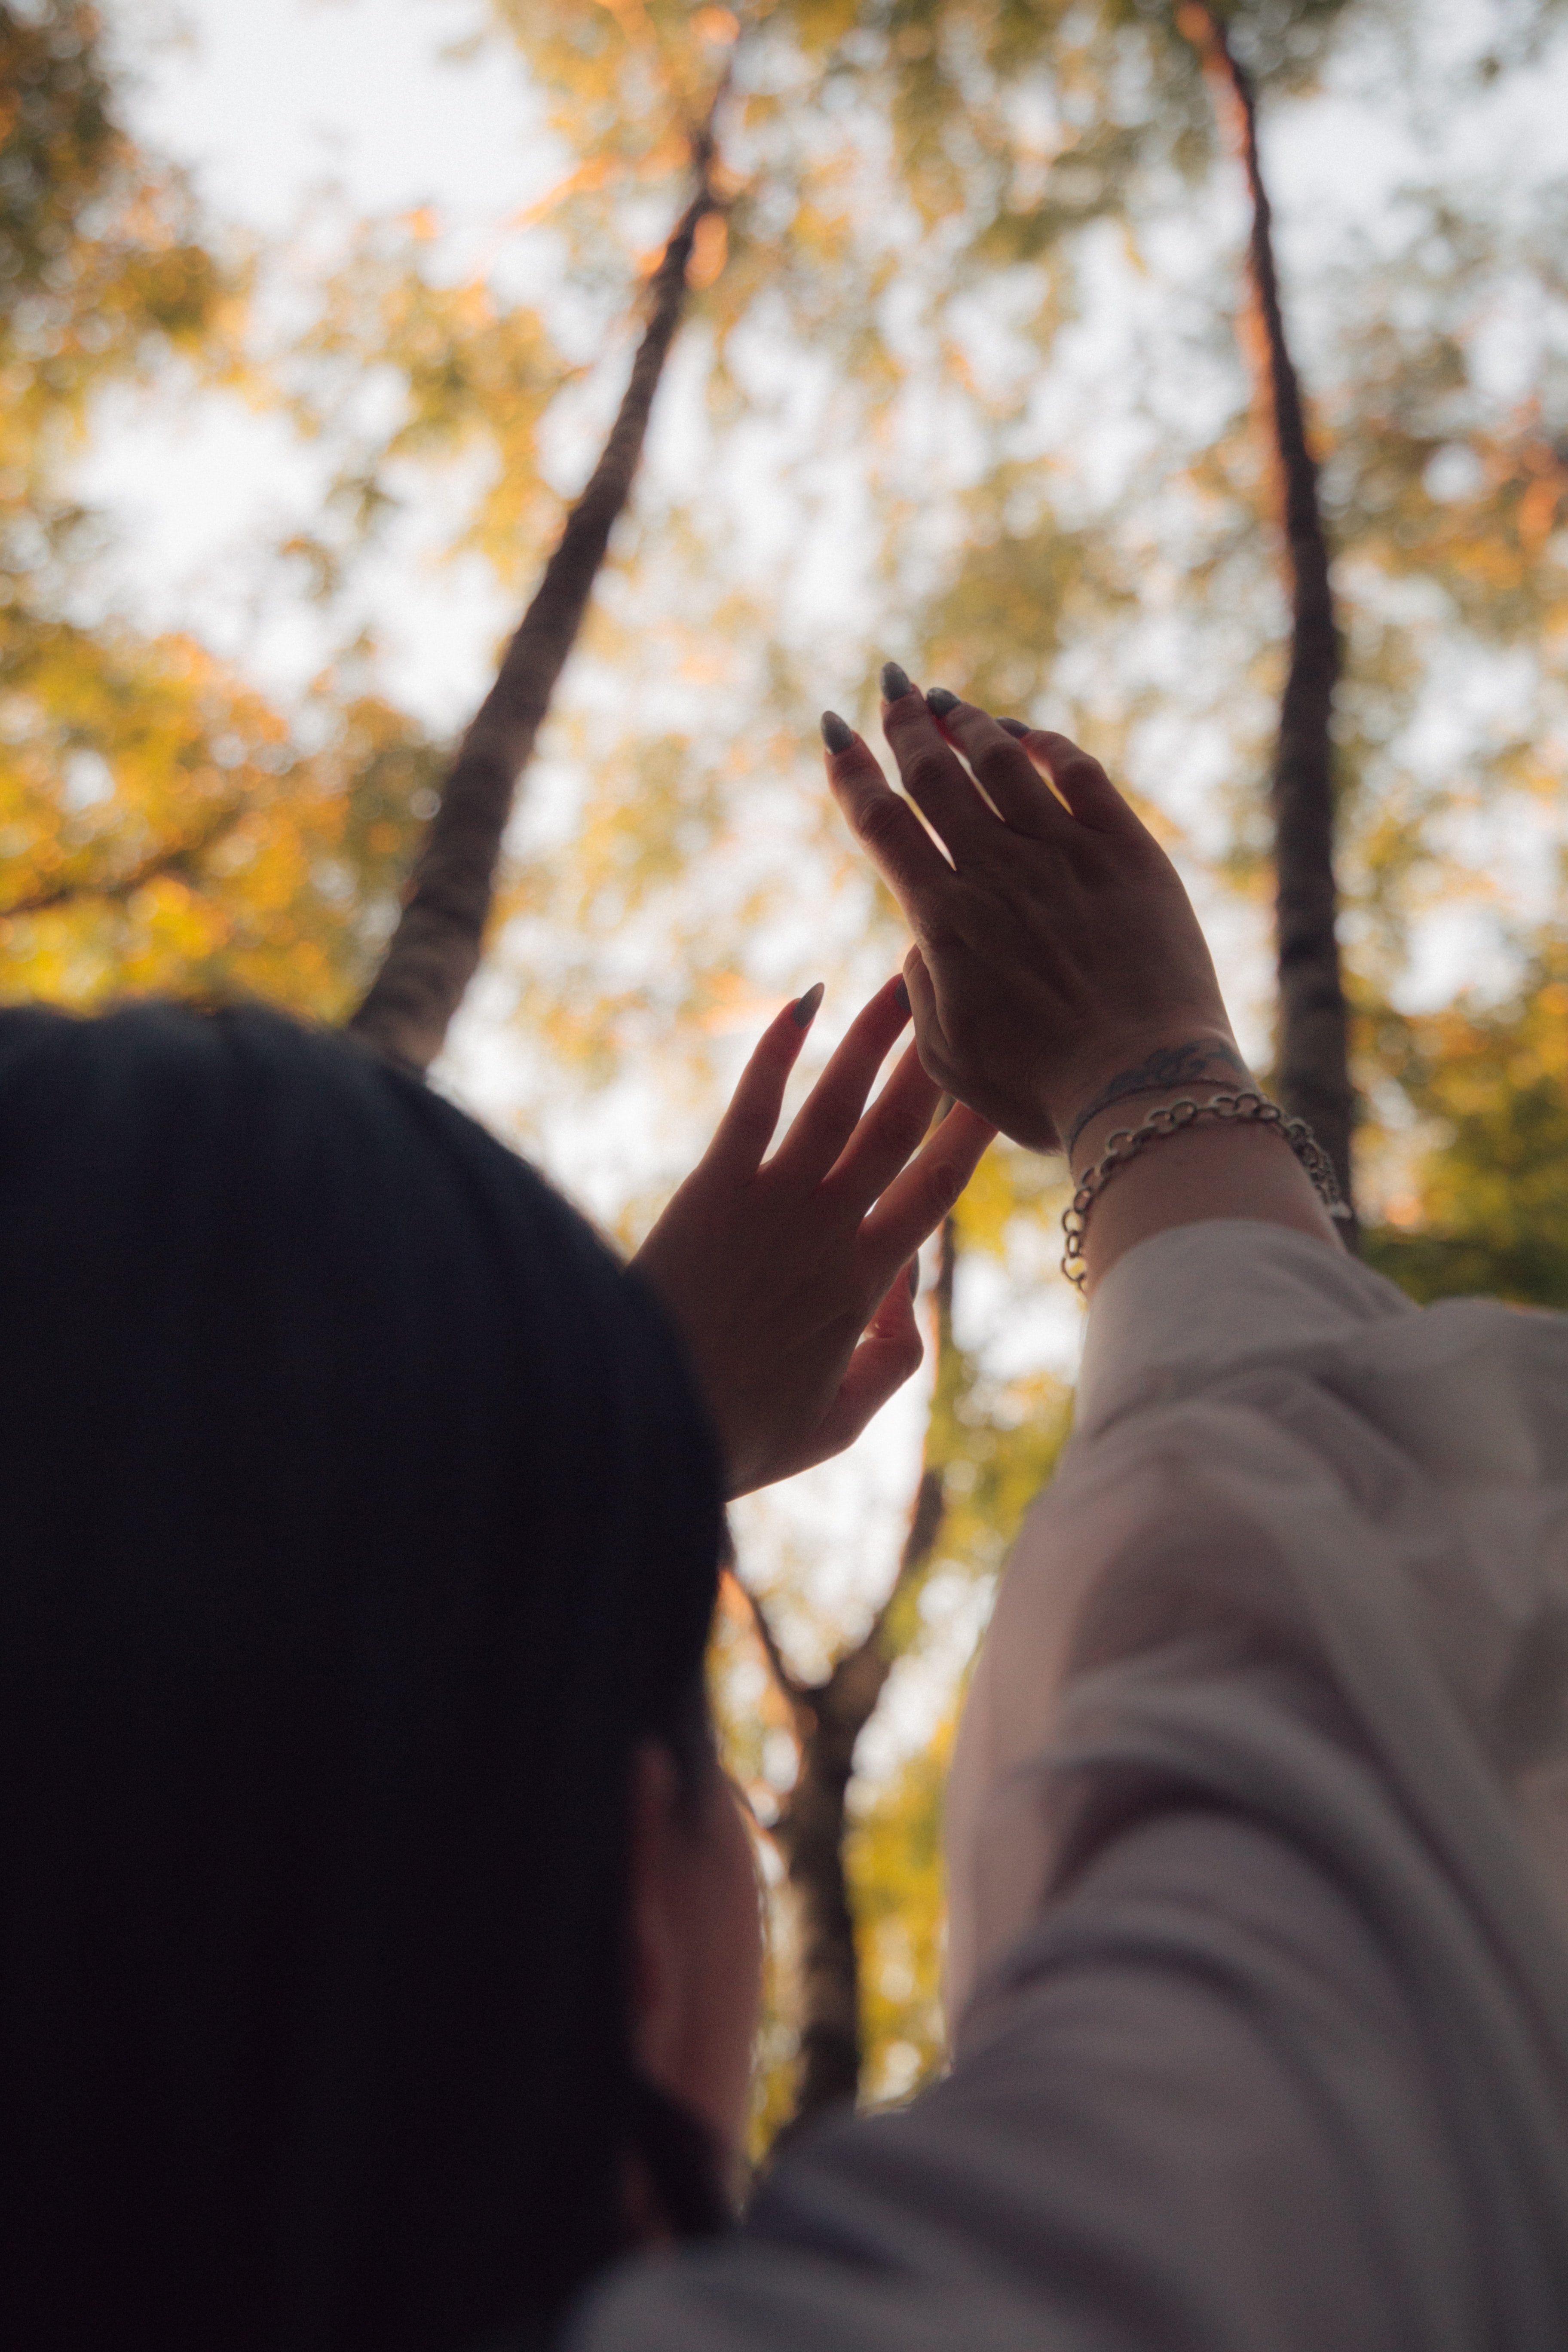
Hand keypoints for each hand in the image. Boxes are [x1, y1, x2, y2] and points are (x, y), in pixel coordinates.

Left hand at [632, 976, 994, 1495]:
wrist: (643, 1418)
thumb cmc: (737, 1434)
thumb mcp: (837, 1426)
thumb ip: (893, 1362)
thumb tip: (910, 1303)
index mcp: (866, 1283)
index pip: (939, 1190)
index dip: (976, 1132)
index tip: (1007, 1086)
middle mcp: (830, 1226)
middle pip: (900, 1126)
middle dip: (938, 1060)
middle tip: (968, 999)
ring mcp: (772, 1198)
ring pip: (838, 1097)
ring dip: (874, 1034)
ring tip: (904, 978)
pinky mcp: (713, 1183)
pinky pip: (755, 1100)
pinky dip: (781, 1044)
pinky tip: (806, 998)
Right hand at [821, 678, 1243, 1154]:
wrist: (1143, 1088)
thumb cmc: (1043, 1089)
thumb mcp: (950, 1057)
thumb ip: (921, 991)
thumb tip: (918, 943)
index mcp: (943, 920)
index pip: (882, 824)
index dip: (851, 771)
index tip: (834, 731)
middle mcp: (996, 871)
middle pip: (936, 774)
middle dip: (905, 723)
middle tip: (892, 684)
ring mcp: (1064, 854)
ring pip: (1003, 759)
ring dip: (969, 721)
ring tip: (949, 699)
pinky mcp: (1127, 851)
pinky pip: (1080, 772)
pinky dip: (1047, 742)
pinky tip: (1029, 734)